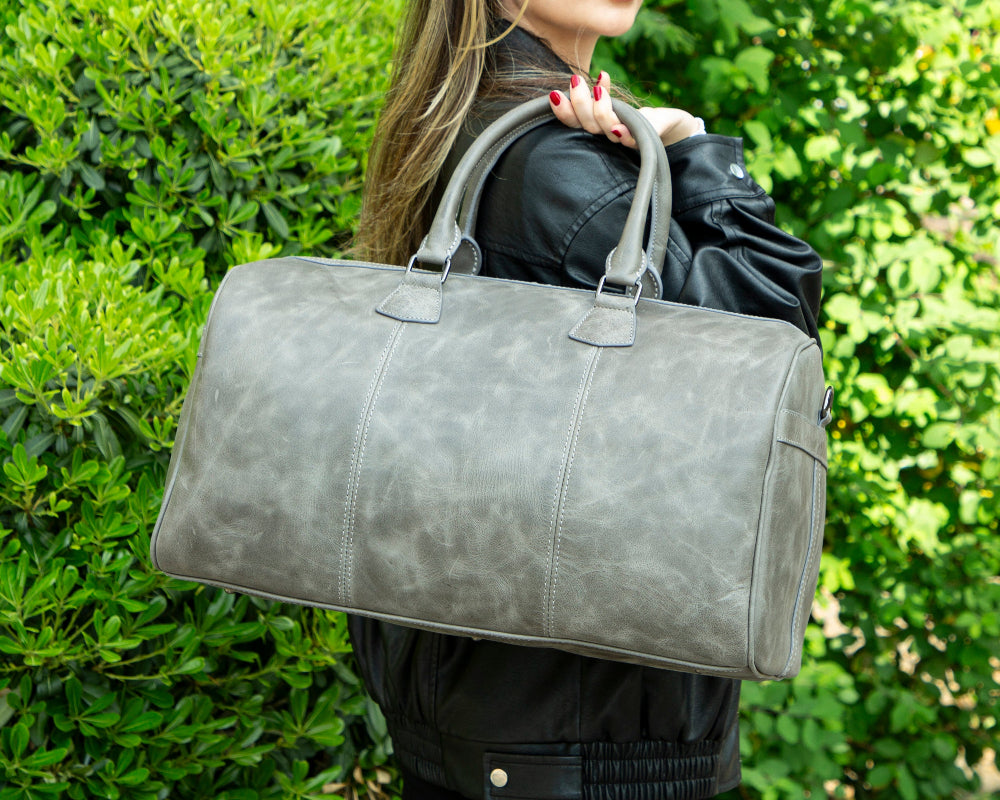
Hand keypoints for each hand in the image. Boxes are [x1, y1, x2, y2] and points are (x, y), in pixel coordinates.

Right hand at [548, 72, 705, 147]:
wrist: (671, 128)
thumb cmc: (641, 116)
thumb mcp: (620, 101)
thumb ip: (605, 92)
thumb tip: (600, 75)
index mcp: (599, 128)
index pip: (576, 122)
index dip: (563, 111)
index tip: (555, 94)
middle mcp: (609, 136)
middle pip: (589, 125)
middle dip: (580, 104)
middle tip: (575, 81)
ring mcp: (627, 140)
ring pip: (607, 129)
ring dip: (601, 111)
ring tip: (598, 90)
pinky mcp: (647, 140)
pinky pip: (633, 139)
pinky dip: (624, 133)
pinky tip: (618, 127)